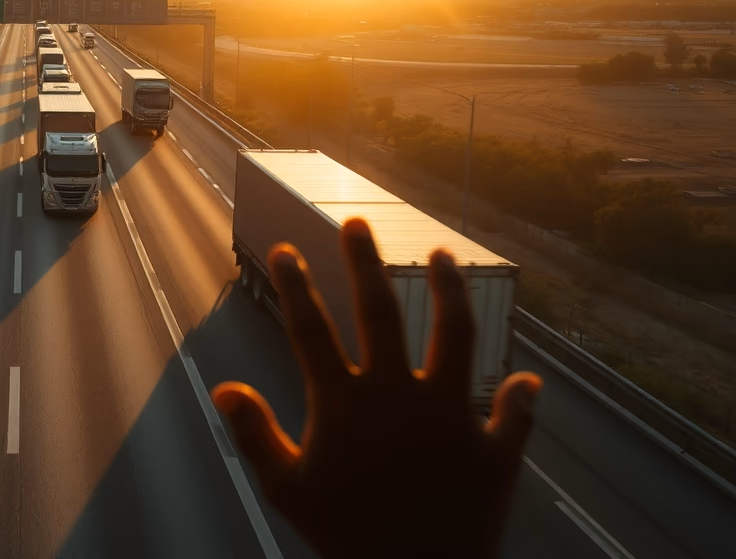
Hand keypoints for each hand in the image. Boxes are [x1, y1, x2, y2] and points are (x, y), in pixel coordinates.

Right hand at [213, 219, 540, 558]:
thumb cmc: (344, 538)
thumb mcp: (286, 490)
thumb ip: (255, 435)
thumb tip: (222, 388)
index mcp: (344, 403)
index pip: (311, 329)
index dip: (296, 285)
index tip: (288, 250)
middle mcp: (398, 396)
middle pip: (380, 312)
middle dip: (365, 263)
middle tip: (358, 225)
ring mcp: (450, 417)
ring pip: (454, 336)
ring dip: (451, 292)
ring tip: (445, 257)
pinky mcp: (491, 451)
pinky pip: (515, 416)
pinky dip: (523, 398)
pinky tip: (529, 378)